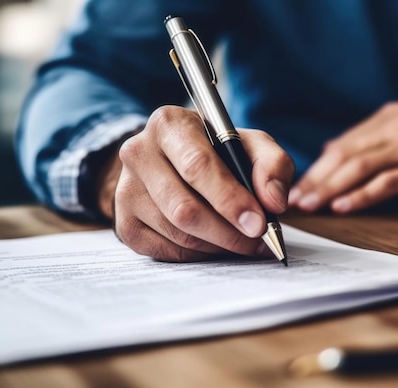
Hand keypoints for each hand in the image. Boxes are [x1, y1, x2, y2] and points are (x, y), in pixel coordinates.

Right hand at [98, 105, 293, 261]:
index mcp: (169, 124)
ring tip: (240, 240)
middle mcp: (138, 153)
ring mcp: (126, 190)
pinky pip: (166, 250)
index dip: (230, 200)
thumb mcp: (250, 145)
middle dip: (227, 231)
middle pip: (184, 208)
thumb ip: (272, 164)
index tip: (258, 223)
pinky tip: (213, 243)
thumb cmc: (216, 152)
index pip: (197, 166)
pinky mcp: (124, 222)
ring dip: (216, 245)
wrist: (170, 162)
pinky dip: (197, 253)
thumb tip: (274, 202)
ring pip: (177, 233)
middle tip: (256, 241)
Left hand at [288, 101, 397, 212]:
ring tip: (309, 206)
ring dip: (330, 188)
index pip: (342, 145)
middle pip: (345, 155)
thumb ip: (372, 140)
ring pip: (361, 166)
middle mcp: (397, 127)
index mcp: (388, 117)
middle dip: (315, 179)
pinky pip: (390, 182)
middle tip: (292, 201)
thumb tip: (332, 151)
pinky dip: (363, 194)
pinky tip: (344, 206)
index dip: (316, 168)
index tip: (294, 188)